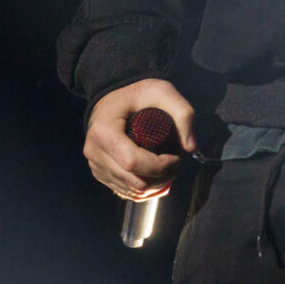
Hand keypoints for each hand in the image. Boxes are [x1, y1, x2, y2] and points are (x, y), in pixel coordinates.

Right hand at [83, 78, 196, 200]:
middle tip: (176, 164)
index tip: (176, 157)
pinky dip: (143, 191)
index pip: (133, 163)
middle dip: (161, 178)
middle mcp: (94, 151)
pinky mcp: (99, 171)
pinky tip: (155, 180)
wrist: (114, 95)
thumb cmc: (137, 93)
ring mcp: (95, 163)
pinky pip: (123, 191)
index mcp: (105, 132)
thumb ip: (183, 113)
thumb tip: (190, 147)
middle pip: (133, 181)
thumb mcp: (163, 92)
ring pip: (130, 190)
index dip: (160, 167)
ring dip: (154, 186)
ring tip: (167, 170)